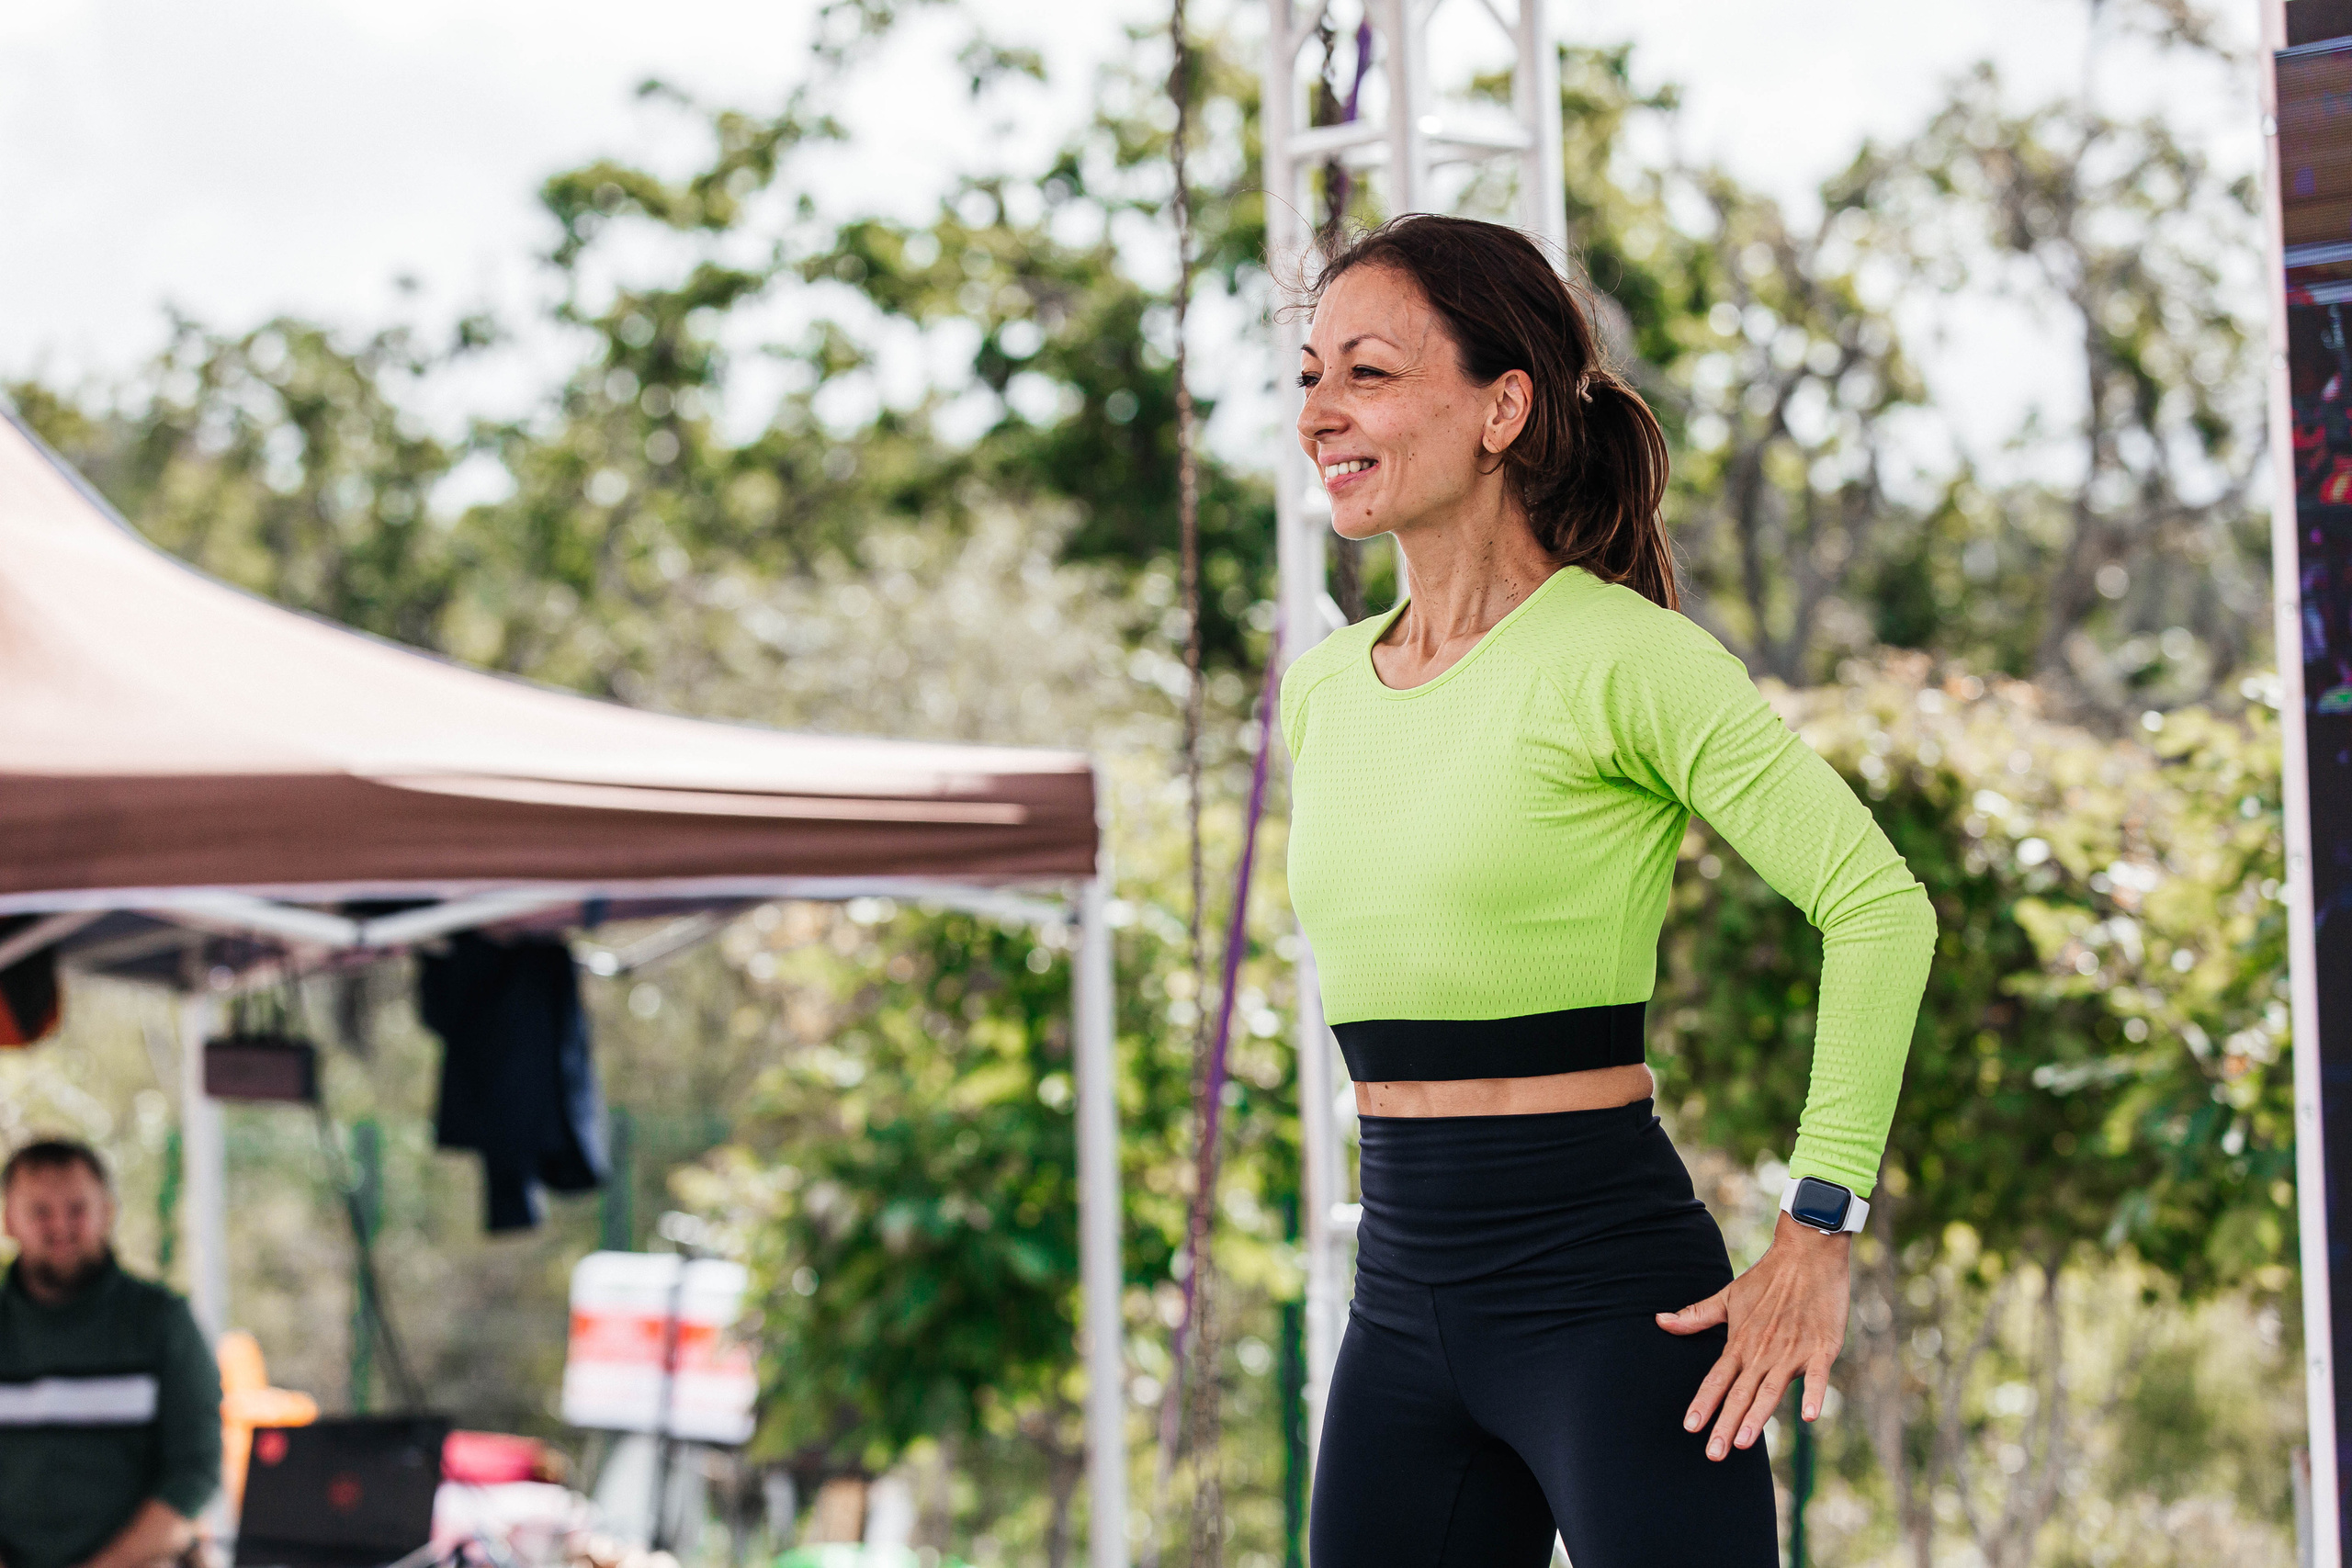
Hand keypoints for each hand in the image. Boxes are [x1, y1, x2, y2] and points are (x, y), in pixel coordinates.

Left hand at [1656, 1210, 1850, 1460]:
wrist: (1807, 1253)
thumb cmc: (1767, 1278)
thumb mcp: (1728, 1296)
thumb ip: (1697, 1316)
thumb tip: (1659, 1321)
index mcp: (1740, 1342)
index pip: (1717, 1378)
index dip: (1703, 1403)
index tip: (1690, 1426)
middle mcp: (1763, 1351)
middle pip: (1741, 1393)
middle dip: (1726, 1424)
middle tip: (1713, 1453)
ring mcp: (1792, 1351)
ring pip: (1771, 1389)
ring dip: (1757, 1416)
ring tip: (1744, 1441)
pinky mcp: (1822, 1347)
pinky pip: (1817, 1376)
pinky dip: (1813, 1394)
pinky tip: (1807, 1416)